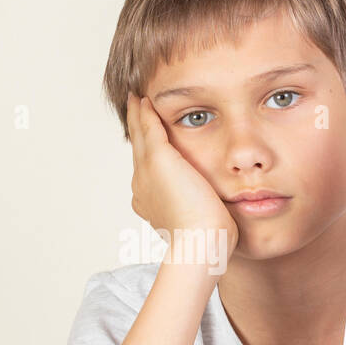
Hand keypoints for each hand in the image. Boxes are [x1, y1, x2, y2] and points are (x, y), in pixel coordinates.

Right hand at [127, 93, 238, 265]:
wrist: (200, 244)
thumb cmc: (207, 241)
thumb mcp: (201, 222)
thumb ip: (201, 211)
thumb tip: (211, 212)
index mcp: (149, 201)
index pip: (147, 170)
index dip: (147, 152)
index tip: (148, 141)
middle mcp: (141, 185)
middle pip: (138, 149)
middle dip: (137, 128)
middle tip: (134, 108)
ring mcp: (146, 172)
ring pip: (140, 136)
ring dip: (138, 115)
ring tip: (137, 100)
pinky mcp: (158, 159)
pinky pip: (148, 127)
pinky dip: (145, 112)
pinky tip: (145, 99)